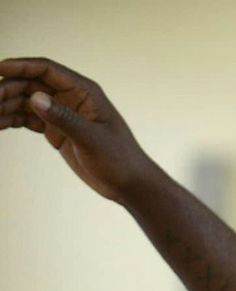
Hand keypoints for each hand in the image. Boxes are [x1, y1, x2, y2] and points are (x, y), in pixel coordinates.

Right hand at [0, 57, 157, 202]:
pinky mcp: (56, 130)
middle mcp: (71, 98)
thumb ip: (64, 119)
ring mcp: (62, 114)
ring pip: (25, 102)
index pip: (46, 70)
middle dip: (6, 89)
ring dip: (5, 105)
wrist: (128, 184)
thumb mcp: (91, 139)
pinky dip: (10, 120)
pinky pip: (27, 119)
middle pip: (30, 84)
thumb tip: (35, 97)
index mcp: (84, 91)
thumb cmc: (119, 159)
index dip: (20, 67)